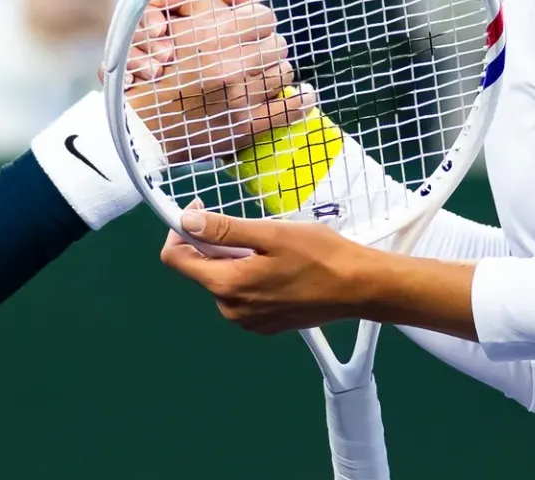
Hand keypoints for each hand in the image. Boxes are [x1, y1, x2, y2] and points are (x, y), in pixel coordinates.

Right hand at [125, 0, 295, 160]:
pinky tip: (306, 96)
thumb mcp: (172, 20)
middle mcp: (231, 64)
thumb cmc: (152, 70)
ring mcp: (241, 97)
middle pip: (277, 45)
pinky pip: (290, 110)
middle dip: (266, 47)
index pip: (263, 16)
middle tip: (255, 54)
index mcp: (214, 35)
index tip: (251, 30)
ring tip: (264, 75)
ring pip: (284, 74)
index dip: (258, 22)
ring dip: (275, 73)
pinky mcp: (245, 126)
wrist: (138, 126)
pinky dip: (303, 101)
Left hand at [160, 206, 379, 333]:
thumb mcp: (269, 233)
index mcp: (227, 286)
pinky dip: (250, 277)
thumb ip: (224, 230)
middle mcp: (231, 309)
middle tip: (248, 228)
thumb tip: (186, 222)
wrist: (358, 288)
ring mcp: (248, 321)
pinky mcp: (265, 324)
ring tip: (269, 248)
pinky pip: (242, 295)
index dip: (179, 231)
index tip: (198, 211)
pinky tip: (277, 267)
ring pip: (223, 282)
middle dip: (213, 245)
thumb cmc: (319, 256)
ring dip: (234, 261)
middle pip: (201, 270)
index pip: (176, 260)